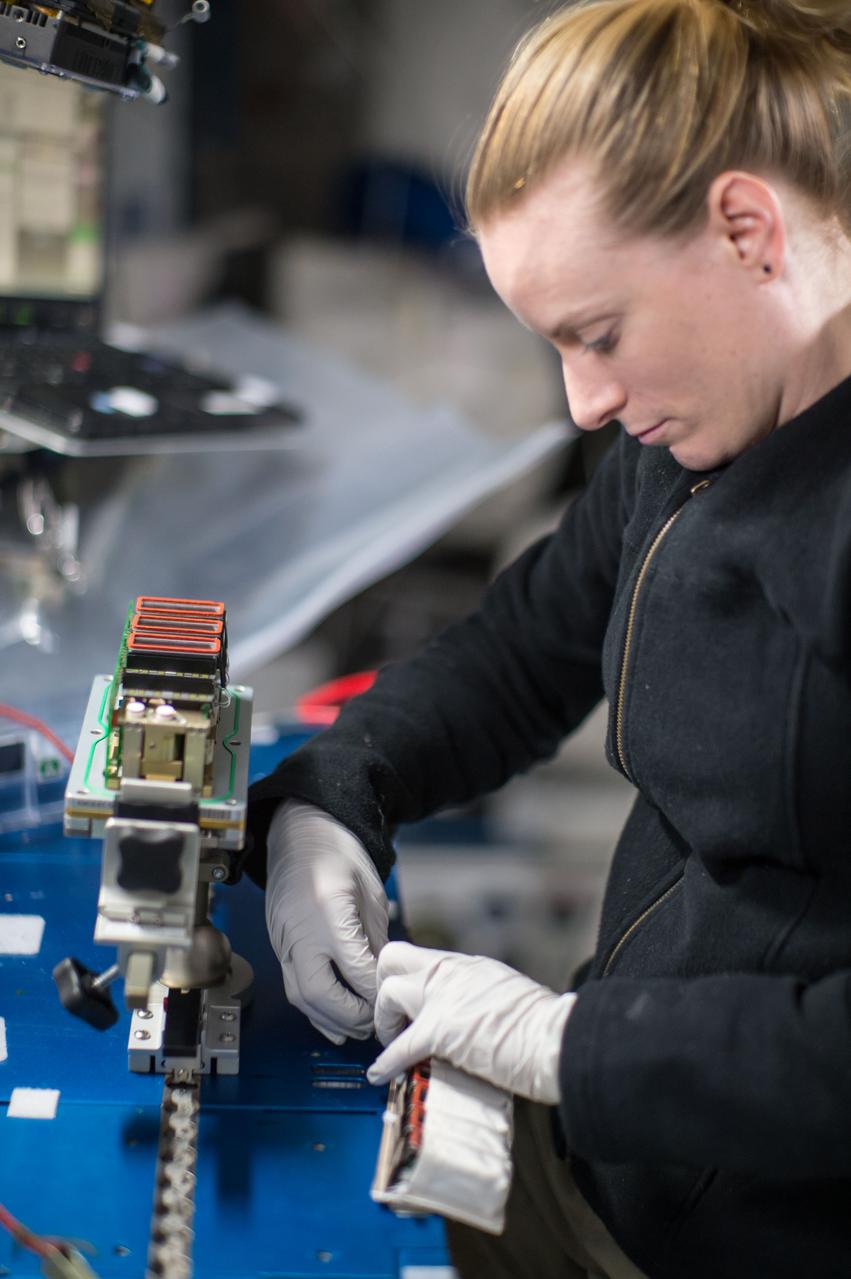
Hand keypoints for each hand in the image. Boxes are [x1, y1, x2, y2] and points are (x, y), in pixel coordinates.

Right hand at [265, 799, 388, 1043]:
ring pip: (300, 995)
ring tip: (357, 1028)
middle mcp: (299, 928)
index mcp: (327, 910)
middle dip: (348, 1015)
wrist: (301, 832)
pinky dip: (312, 1007)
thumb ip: (375, 941)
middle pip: (318, 991)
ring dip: (329, 1018)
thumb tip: (384, 980)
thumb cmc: (339, 854)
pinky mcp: (278, 943)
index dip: (374, 991)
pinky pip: (292, 983)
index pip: (353, 968)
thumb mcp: (371, 895)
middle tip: (373, 1023)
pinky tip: (331, 1021)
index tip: (390, 1001)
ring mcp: (283, 937)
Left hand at [366, 941, 575, 1103]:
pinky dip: (386, 1063)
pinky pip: (400, 1046)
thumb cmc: (543, 1025)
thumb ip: (477, 996)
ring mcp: (444, 998)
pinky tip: (381, 1074)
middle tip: (393, 1018)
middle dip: (384, 987)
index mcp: (467, 966)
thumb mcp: (505, 992)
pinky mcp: (441, 1030)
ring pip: (388, 993)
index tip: (406, 1003)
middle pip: (393, 959)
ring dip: (384, 1023)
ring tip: (393, 1045)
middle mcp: (451, 974)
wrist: (556, 1038)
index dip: (406, 979)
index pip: (420, 959)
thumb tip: (466, 1014)